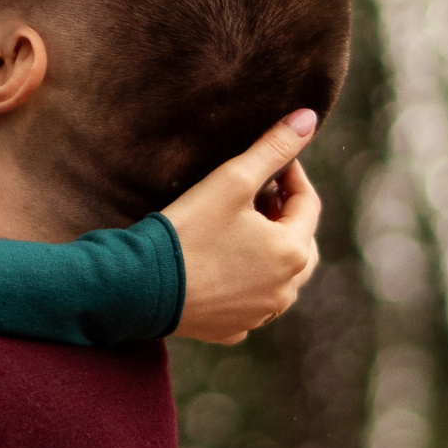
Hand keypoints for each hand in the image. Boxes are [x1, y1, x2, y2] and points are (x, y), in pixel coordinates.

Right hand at [164, 113, 322, 344]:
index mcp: (292, 253)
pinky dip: (248, 283)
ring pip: (281, 277)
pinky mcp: (233, 330)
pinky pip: (253, 302)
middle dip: (285, 215)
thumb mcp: (231, 180)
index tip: (271, 161)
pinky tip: (226, 266)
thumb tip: (308, 117)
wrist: (139, 286)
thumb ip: (273, 148)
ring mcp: (259, 315)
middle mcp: (285, 291)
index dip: (292, 175)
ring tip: (245, 227)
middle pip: (301, 243)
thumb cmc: (187, 230)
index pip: (308, 203)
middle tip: (260, 193)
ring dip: (271, 250)